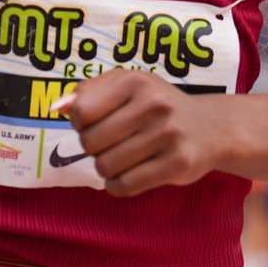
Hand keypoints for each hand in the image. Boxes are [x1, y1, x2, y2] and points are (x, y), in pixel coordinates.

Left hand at [65, 68, 219, 196]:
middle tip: (109, 143)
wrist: (211, 127)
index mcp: (135, 81)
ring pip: (106, 166)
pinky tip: (127, 175)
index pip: (81, 111)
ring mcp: (167, 135)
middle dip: (93, 148)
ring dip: (106, 167)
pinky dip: (117, 185)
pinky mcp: (178, 165)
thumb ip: (87, 92)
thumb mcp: (126, 85)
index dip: (79, 123)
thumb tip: (56, 108)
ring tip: (121, 158)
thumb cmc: (157, 105)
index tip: (93, 123)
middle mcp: (153, 105)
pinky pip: (126, 186)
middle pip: (91, 142)